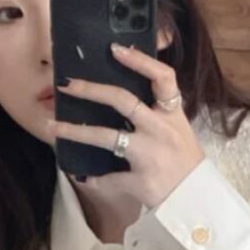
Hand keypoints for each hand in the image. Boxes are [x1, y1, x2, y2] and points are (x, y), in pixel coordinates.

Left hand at [52, 42, 203, 212]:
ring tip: (52, 126)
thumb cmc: (186, 163)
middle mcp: (160, 130)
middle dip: (90, 90)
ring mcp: (149, 155)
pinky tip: (85, 177)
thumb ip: (158, 112)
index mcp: (172, 115)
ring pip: (106, 137)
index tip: (115, 49)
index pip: (163, 77)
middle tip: (67, 85)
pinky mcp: (140, 181)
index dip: (140, 60)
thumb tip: (123, 96)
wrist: (196, 200)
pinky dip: (96, 179)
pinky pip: (110, 178)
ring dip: (75, 131)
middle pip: (122, 100)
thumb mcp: (179, 130)